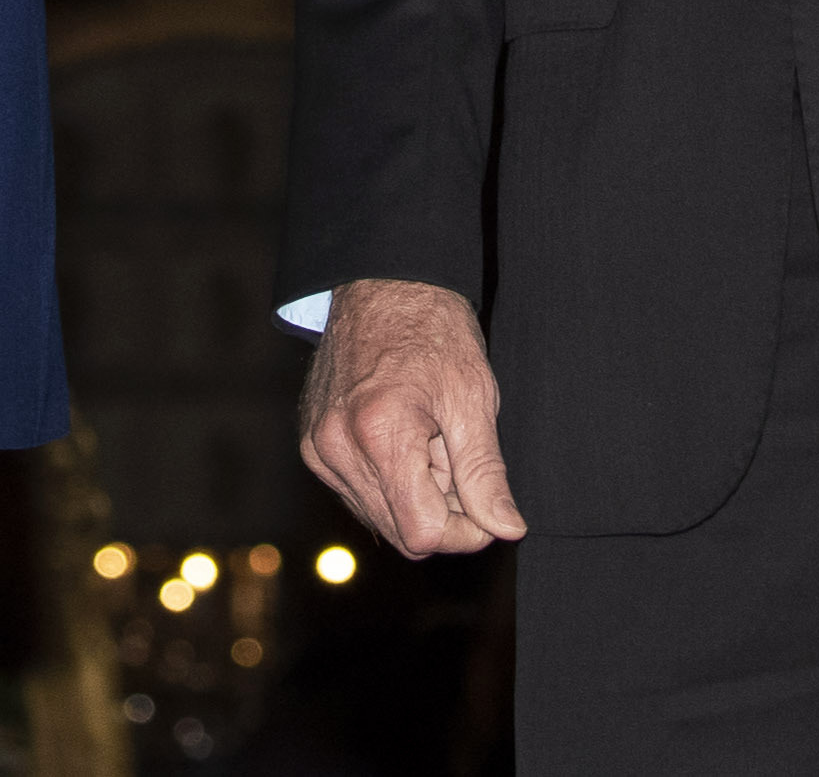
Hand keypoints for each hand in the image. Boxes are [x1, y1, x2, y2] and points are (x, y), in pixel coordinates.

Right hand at [300, 278, 527, 557]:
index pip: (423, 533)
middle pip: (400, 532)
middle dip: (439, 508)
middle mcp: (336, 447)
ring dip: (414, 496)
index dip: (464, 529)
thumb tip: (506, 528)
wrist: (382, 286)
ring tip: (428, 440)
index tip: (483, 501)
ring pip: (379, 518)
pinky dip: (388, 481)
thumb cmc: (433, 331)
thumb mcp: (473, 398)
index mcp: (379, 433)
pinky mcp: (311, 445)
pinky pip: (358, 494)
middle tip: (455, 454)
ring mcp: (318, 448)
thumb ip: (485, 473)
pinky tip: (403, 438)